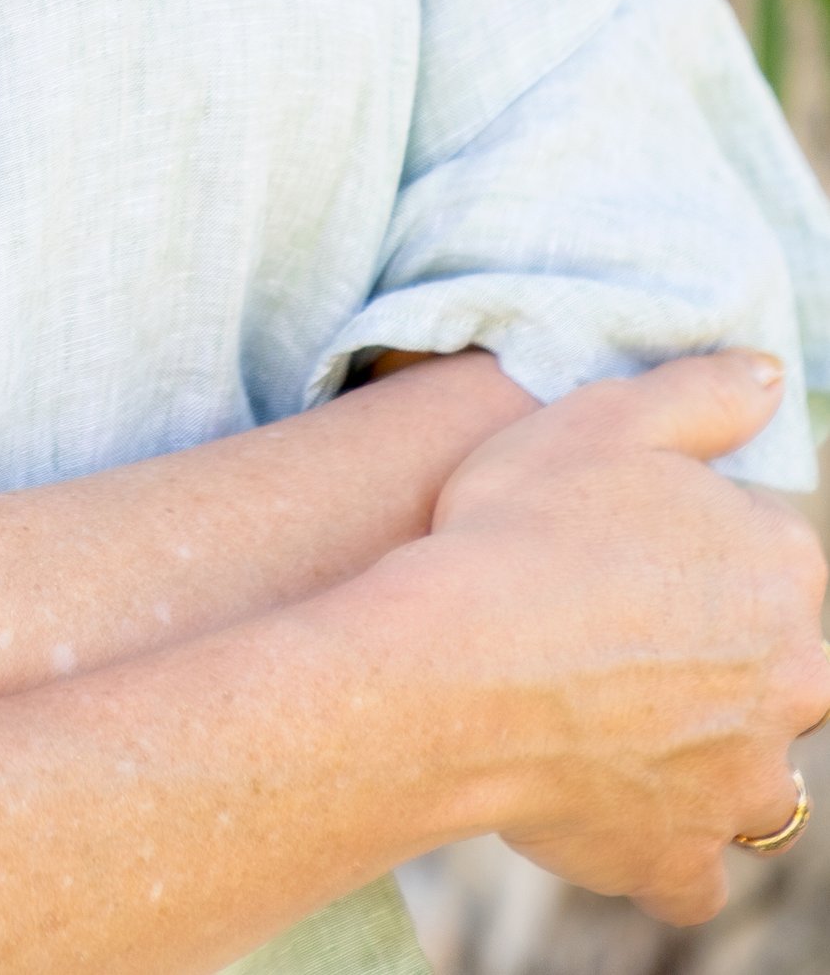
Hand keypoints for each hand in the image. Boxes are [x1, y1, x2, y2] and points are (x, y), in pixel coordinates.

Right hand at [386, 350, 828, 925]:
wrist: (448, 668)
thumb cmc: (518, 527)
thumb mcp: (605, 417)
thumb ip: (704, 392)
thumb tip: (771, 374)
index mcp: (783, 567)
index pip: (767, 556)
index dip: (691, 549)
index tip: (621, 547)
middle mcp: (793, 679)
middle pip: (769, 669)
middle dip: (710, 659)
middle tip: (607, 633)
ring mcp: (742, 780)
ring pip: (745, 772)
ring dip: (697, 753)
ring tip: (602, 717)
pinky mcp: (681, 858)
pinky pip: (688, 867)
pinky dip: (656, 845)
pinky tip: (601, 802)